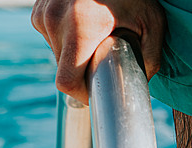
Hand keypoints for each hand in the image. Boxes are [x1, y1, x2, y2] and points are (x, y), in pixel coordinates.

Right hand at [31, 0, 165, 103]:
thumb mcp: (152, 25)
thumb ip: (149, 61)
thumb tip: (139, 87)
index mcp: (81, 27)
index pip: (66, 82)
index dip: (82, 94)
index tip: (96, 92)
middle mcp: (56, 19)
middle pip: (62, 69)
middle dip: (82, 72)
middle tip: (102, 61)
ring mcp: (44, 11)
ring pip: (56, 53)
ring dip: (73, 55)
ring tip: (94, 39)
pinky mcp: (39, 8)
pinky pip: (50, 36)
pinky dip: (65, 38)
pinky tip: (83, 26)